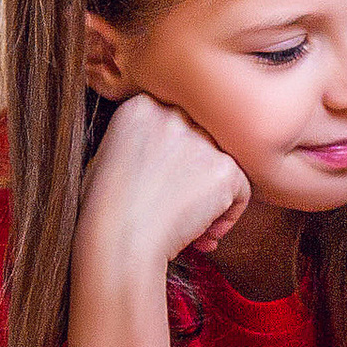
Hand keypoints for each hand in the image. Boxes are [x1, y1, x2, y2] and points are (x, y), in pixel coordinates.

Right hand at [78, 94, 249, 275]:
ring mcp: (201, 140)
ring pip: (222, 163)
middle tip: (179, 201)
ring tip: (188, 223)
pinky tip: (201, 234)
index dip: (175, 154)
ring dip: (210, 194)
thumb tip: (175, 155)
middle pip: (202, 137)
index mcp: (141, 105)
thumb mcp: (109, 157)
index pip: (176, 119)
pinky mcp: (224, 169)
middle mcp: (173, 114)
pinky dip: (226, 216)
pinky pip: (241, 191)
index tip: (164, 179)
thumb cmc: (105, 211)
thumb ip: (144, 140)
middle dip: (196, 171)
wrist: (118, 241)